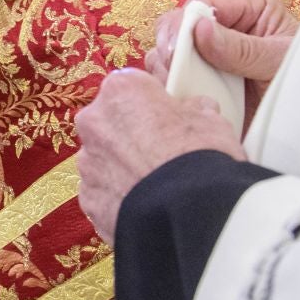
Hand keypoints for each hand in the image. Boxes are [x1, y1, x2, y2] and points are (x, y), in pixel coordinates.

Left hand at [76, 68, 248, 242]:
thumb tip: (197, 109)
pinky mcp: (87, 197)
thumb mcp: (212, 121)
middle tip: (161, 152)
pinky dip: (118, 196)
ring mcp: (87, 161)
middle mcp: (94, 120)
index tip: (167, 118)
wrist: (188, 213)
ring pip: (103, 157)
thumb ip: (195, 110)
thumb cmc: (202, 157)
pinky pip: (102, 191)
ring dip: (122, 166)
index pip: (131, 86)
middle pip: (111, 120)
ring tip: (155, 184)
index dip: (151, 103)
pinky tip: (145, 206)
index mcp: (122, 90)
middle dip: (131, 133)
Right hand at [146, 0, 298, 124]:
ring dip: (168, 72)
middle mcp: (223, 27)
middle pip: (176, 26)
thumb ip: (242, 48)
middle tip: (175, 72)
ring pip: (166, 53)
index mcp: (248, 8)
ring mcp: (208, 55)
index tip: (177, 51)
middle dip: (171, 49)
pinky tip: (183, 102)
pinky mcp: (201, 81)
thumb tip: (199, 30)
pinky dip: (171, 90)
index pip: (202, 4)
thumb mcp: (280, 61)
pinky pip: (171, 79)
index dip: (184, 24)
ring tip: (181, 91)